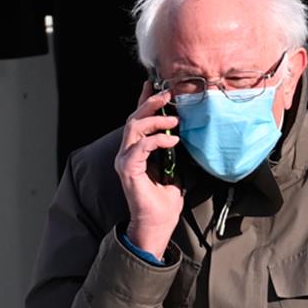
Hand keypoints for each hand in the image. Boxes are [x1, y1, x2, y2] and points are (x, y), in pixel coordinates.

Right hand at [114, 81, 183, 258]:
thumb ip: (172, 152)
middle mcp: (127, 153)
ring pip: (134, 128)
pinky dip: (157, 140)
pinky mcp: (127, 170)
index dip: (144, 100)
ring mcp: (124, 161)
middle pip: (133, 119)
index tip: (154, 84)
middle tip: (168, 95)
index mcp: (136, 151)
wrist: (157, 224)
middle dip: (151, 103)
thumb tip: (183, 134)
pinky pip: (140, 147)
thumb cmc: (164, 201)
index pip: (138, 120)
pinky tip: (173, 140)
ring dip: (155, 119)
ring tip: (175, 119)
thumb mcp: (173, 169)